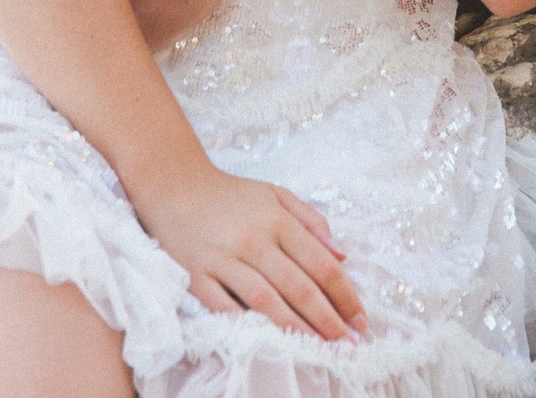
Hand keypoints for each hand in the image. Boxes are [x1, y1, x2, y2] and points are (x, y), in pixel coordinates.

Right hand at [136, 159, 366, 340]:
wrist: (175, 186)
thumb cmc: (231, 195)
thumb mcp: (275, 194)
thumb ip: (311, 220)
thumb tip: (342, 256)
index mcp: (276, 219)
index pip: (320, 263)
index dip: (344, 294)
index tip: (360, 318)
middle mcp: (253, 240)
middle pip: (298, 287)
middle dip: (328, 320)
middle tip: (349, 344)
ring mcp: (223, 259)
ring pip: (266, 301)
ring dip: (296, 329)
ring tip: (319, 349)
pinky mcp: (197, 276)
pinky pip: (225, 309)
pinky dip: (248, 326)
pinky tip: (268, 342)